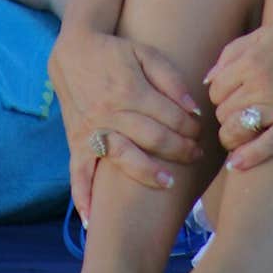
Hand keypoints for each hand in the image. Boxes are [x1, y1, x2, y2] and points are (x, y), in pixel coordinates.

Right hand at [48, 29, 203, 225]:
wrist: (72, 52)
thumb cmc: (114, 52)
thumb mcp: (144, 53)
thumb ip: (170, 78)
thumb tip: (192, 107)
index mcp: (131, 90)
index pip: (169, 116)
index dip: (189, 126)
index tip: (200, 130)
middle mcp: (110, 113)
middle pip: (152, 138)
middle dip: (180, 149)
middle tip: (196, 154)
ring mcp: (92, 130)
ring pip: (122, 157)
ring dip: (147, 172)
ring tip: (168, 183)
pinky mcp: (76, 142)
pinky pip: (78, 174)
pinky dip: (83, 197)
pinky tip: (92, 219)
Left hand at [204, 15, 272, 171]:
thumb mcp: (267, 34)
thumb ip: (234, 51)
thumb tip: (209, 77)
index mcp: (252, 58)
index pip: (216, 89)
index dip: (219, 98)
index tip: (230, 101)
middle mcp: (262, 80)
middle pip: (223, 111)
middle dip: (226, 117)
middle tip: (236, 119)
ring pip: (236, 130)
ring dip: (231, 138)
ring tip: (238, 138)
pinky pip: (267, 145)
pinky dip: (248, 157)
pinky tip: (237, 165)